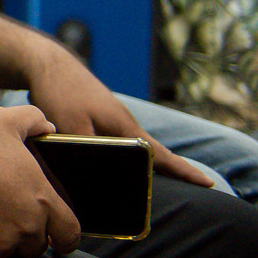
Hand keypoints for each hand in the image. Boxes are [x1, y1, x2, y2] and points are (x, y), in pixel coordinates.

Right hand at [0, 103, 79, 257]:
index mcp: (40, 199)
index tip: (61, 239)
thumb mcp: (3, 120)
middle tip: (5, 213)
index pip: (69, 232)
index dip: (67, 237)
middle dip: (26, 234)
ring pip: (6, 249)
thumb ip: (33, 120)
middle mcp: (24, 227)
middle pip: (36, 245)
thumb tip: (48, 127)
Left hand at [22, 41, 211, 185]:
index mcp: (125, 127)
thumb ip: (88, 150)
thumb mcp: (72, 126)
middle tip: (191, 192)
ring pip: (133, 150)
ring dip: (143, 166)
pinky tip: (115, 168)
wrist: (47, 64)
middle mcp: (124, 124)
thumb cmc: (61, 92)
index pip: (162, 154)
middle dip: (170, 173)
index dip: (184, 170)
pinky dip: (121, 157)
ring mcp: (111, 120)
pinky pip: (116, 144)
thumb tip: (98, 173)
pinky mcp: (97, 119)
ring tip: (151, 188)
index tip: (209, 183)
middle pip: (152, 155)